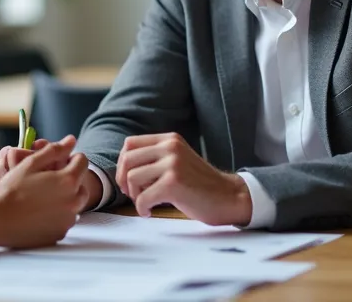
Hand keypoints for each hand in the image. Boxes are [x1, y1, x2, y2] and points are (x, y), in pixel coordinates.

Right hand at [0, 135, 88, 248]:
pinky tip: (39, 213)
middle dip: (69, 180)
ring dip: (64, 198)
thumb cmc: (12, 191)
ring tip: (41, 198)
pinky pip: (64, 220)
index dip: (70, 158)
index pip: (82, 161)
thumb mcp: (31, 164)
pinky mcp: (60, 233)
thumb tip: (71, 140)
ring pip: (73, 204)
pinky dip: (57, 215)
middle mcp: (73, 201)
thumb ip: (54, 150)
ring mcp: (68, 220)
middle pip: (81, 185)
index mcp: (68, 180)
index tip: (58, 161)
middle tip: (48, 181)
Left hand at [115, 132, 252, 225]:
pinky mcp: (174, 183)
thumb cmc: (199, 184)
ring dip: (135, 196)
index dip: (122, 163)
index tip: (129, 180)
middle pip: (127, 160)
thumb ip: (155, 159)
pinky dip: (142, 208)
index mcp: (169, 139)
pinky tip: (150, 212)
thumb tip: (122, 168)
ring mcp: (173, 164)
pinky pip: (143, 197)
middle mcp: (170, 147)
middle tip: (134, 195)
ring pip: (132, 178)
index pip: (130, 144)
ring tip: (146, 203)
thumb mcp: (177, 161)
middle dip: (123, 180)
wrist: (229, 197)